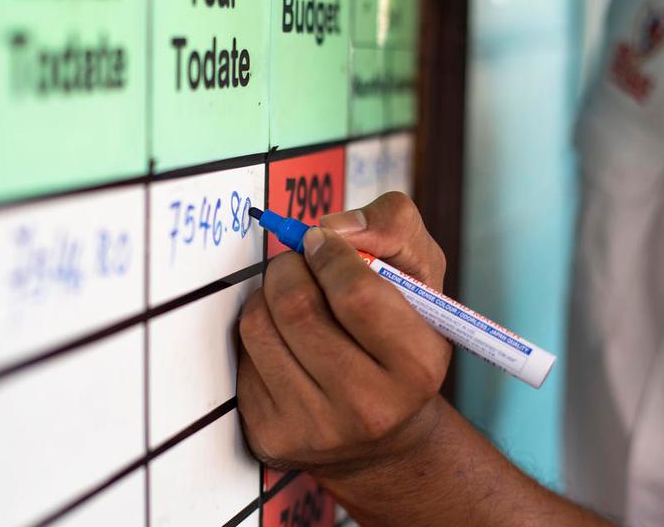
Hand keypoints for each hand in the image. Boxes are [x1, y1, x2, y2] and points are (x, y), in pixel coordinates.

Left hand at [237, 192, 450, 476]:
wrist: (384, 437)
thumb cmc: (400, 339)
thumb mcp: (421, 277)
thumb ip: (393, 227)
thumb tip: (333, 228)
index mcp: (416, 366)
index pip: (355, 293)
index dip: (329, 252)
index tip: (321, 240)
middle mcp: (368, 407)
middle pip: (296, 306)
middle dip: (290, 267)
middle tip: (300, 262)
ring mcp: (315, 428)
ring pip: (258, 325)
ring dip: (267, 295)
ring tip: (293, 299)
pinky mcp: (271, 436)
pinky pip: (242, 356)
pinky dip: (258, 332)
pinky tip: (284, 341)